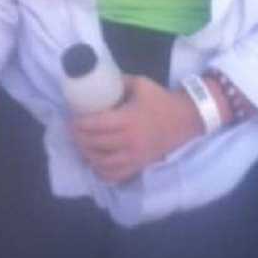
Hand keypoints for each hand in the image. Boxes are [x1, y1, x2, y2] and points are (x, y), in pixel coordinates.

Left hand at [71, 74, 203, 183]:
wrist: (185, 119)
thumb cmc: (160, 99)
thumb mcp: (140, 83)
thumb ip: (118, 82)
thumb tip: (97, 81)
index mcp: (128, 119)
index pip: (95, 125)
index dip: (79, 124)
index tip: (71, 119)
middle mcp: (129, 140)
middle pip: (94, 144)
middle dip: (78, 138)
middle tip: (72, 131)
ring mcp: (134, 156)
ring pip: (101, 162)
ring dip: (87, 155)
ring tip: (81, 146)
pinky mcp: (139, 165)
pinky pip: (115, 175)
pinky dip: (101, 172)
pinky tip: (95, 163)